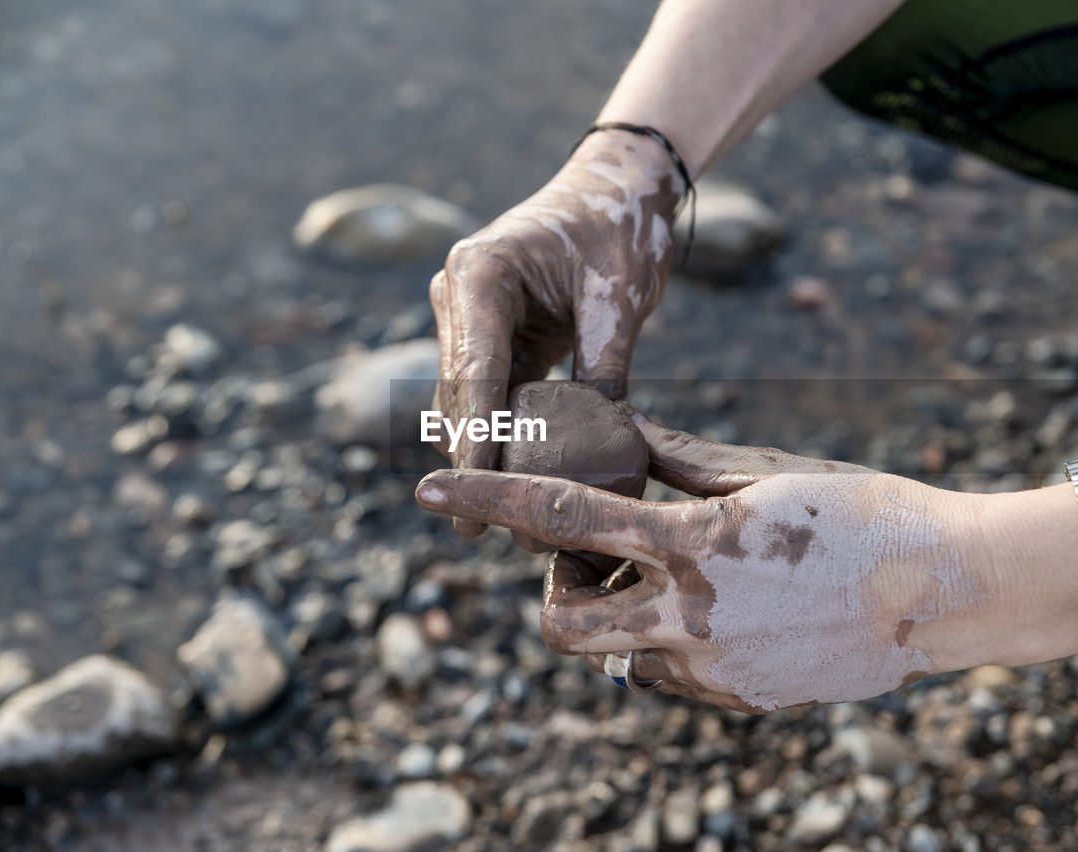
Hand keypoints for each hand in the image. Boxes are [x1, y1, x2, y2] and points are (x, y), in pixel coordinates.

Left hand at [416, 411, 1024, 712]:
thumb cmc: (862, 511)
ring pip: (617, 659)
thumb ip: (676, 459)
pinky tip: (724, 612)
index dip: (487, 500)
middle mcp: (691, 618)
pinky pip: (671, 679)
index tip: (428, 489)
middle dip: (555, 593)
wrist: (947, 591)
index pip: (561, 516)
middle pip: (563, 625)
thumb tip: (618, 431)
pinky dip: (669, 645)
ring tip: (678, 580)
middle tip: (594, 561)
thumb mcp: (763, 472)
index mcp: (692, 544)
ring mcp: (716, 671)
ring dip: (619, 619)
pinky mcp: (741, 703)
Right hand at [429, 131, 683, 535]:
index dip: (474, 440)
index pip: (474, 371)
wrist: (616, 185)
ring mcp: (467, 314)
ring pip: (466, 401)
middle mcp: (458, 294)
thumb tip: (600, 446)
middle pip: (460, 393)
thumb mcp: (619, 296)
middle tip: (484, 529)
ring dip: (481, 453)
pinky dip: (501, 433)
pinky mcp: (488, 333)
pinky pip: (488, 393)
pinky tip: (515, 478)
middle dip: (472, 460)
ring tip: (498, 518)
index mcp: (479, 273)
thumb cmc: (619, 227)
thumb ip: (602, 367)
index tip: (475, 497)